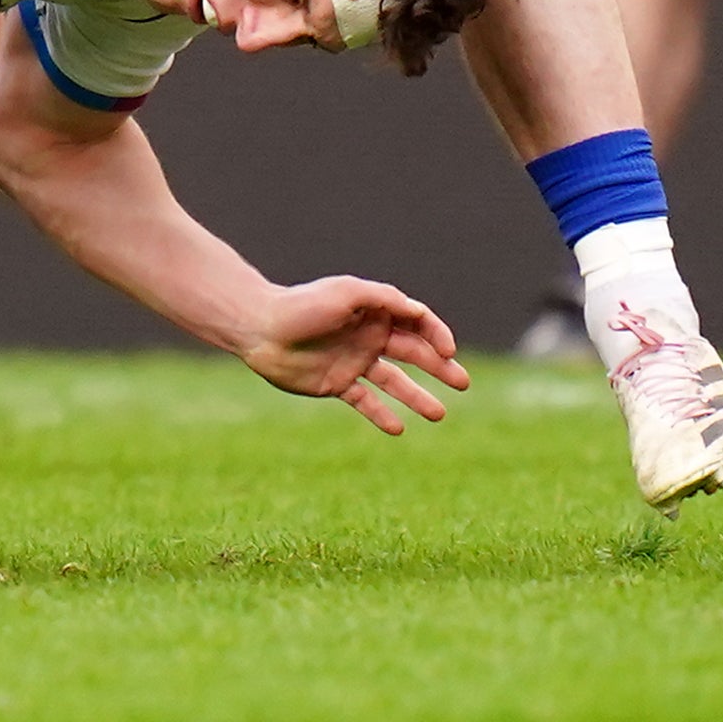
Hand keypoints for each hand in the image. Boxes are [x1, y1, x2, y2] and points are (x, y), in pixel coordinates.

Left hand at [239, 275, 469, 434]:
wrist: (260, 329)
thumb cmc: (302, 306)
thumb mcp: (346, 293)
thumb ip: (384, 299)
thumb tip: (418, 312)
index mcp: (374, 311)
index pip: (417, 322)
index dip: (437, 335)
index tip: (448, 352)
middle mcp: (368, 336)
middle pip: (413, 353)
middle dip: (440, 367)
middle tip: (462, 383)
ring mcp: (353, 361)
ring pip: (394, 381)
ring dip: (418, 397)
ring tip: (439, 414)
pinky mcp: (336, 383)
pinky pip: (365, 401)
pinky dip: (382, 415)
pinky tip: (398, 428)